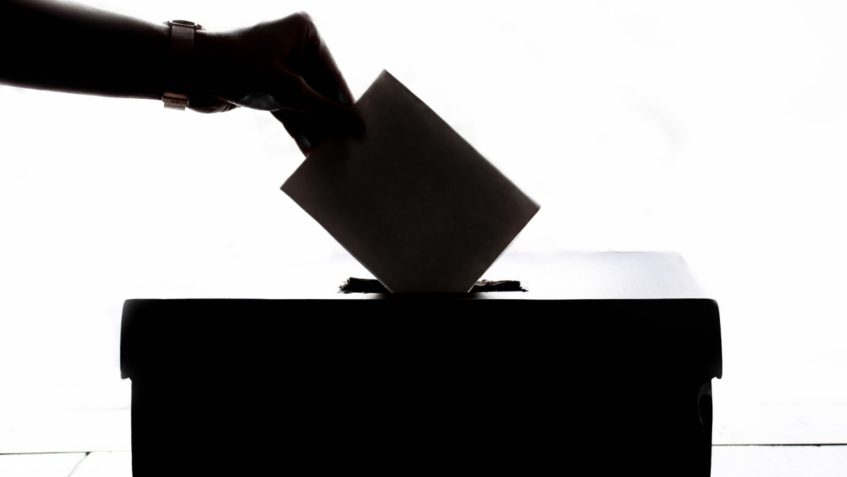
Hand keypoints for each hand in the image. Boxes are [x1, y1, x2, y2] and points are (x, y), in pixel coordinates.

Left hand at [191, 13, 362, 153]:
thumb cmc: (237, 68)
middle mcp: (294, 46)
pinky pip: (290, 110)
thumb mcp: (288, 92)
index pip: (334, 75)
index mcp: (304, 32)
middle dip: (329, 120)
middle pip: (321, 90)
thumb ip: (325, 111)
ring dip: (315, 128)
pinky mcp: (267, 87)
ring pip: (306, 103)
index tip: (361, 131)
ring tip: (330, 154)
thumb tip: (356, 127)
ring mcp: (280, 68)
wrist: (187, 72)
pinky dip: (298, 128)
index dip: (345, 105)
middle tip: (347, 147)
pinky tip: (310, 150)